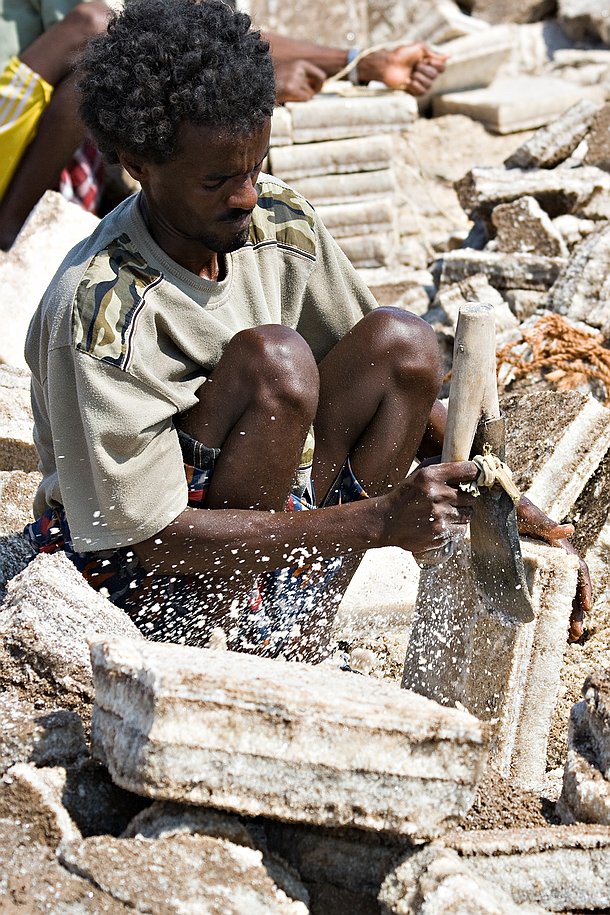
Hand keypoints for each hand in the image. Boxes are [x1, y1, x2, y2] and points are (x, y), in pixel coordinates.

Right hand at [275, 59, 325, 102]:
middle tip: (308, 94)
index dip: (319, 84)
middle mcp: (299, 68)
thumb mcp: (290, 75)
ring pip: (310, 93)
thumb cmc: (275, 83)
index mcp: (300, 63)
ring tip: (290, 94)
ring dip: (302, 96)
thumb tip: (318, 83)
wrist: (259, 87)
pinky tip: (288, 97)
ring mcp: (295, 78)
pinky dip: (299, 100)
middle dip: (316, 89)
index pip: (321, 75)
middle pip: (320, 82)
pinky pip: (305, 98)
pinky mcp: (291, 88)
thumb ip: (302, 77)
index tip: (314, 89)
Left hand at [361, 42, 447, 95]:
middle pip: (435, 76)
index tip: (426, 59)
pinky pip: (422, 92)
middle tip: (414, 66)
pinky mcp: (414, 91)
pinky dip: (414, 86)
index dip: (436, 64)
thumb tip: (449, 56)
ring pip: (429, 85)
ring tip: (410, 74)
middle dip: (424, 70)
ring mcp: (420, 83)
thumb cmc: (402, 54)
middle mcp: (426, 74)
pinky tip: (408, 82)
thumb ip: (434, 53)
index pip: (442, 68)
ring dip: (418, 78)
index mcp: (429, 63)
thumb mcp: (420, 49)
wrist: (388, 65)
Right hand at [384, 460, 478, 553]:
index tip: (477, 476)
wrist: (386, 521)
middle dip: (466, 497)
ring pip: (469, 513)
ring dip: (462, 513)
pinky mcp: (440, 533)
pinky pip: (462, 530)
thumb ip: (440, 464)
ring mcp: (439, 515)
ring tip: (447, 512)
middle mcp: (436, 494)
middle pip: (472, 495)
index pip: (469, 470)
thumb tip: (467, 458)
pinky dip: (456, 527)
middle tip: (455, 498)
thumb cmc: (406, 495)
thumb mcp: (418, 474)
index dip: (477, 473)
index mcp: (431, 476)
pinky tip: (443, 523)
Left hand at [517, 496, 591, 641]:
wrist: (487, 502)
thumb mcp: (525, 512)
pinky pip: (538, 589)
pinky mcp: (522, 568)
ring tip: (567, 636)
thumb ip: (545, 523)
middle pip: (570, 585)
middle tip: (575, 633)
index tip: (586, 607)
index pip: (577, 568)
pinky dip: (544, 606)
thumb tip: (570, 529)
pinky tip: (543, 622)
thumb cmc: (509, 504)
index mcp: (557, 544)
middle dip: (575, 610)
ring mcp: (538, 564)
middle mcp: (551, 556)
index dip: (584, 587)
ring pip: (557, 591)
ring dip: (563, 613)